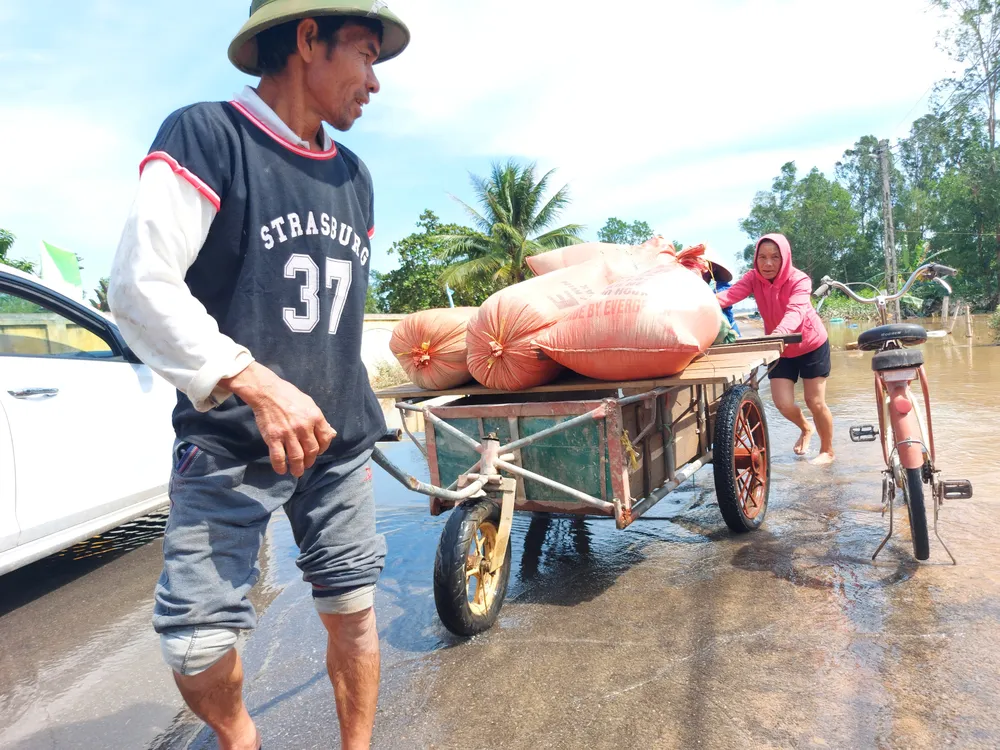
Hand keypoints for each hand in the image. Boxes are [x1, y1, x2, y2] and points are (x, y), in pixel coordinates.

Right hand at [220, 362, 335, 476]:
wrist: (267, 392)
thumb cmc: (289, 396)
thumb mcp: (310, 404)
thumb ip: (320, 420)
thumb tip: (331, 434)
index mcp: (315, 417)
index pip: (325, 439)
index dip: (323, 449)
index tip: (318, 452)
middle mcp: (303, 427)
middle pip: (312, 451)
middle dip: (310, 461)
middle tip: (307, 464)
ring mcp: (288, 433)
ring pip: (297, 458)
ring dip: (298, 468)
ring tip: (297, 472)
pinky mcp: (273, 438)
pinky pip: (278, 457)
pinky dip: (280, 467)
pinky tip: (282, 470)